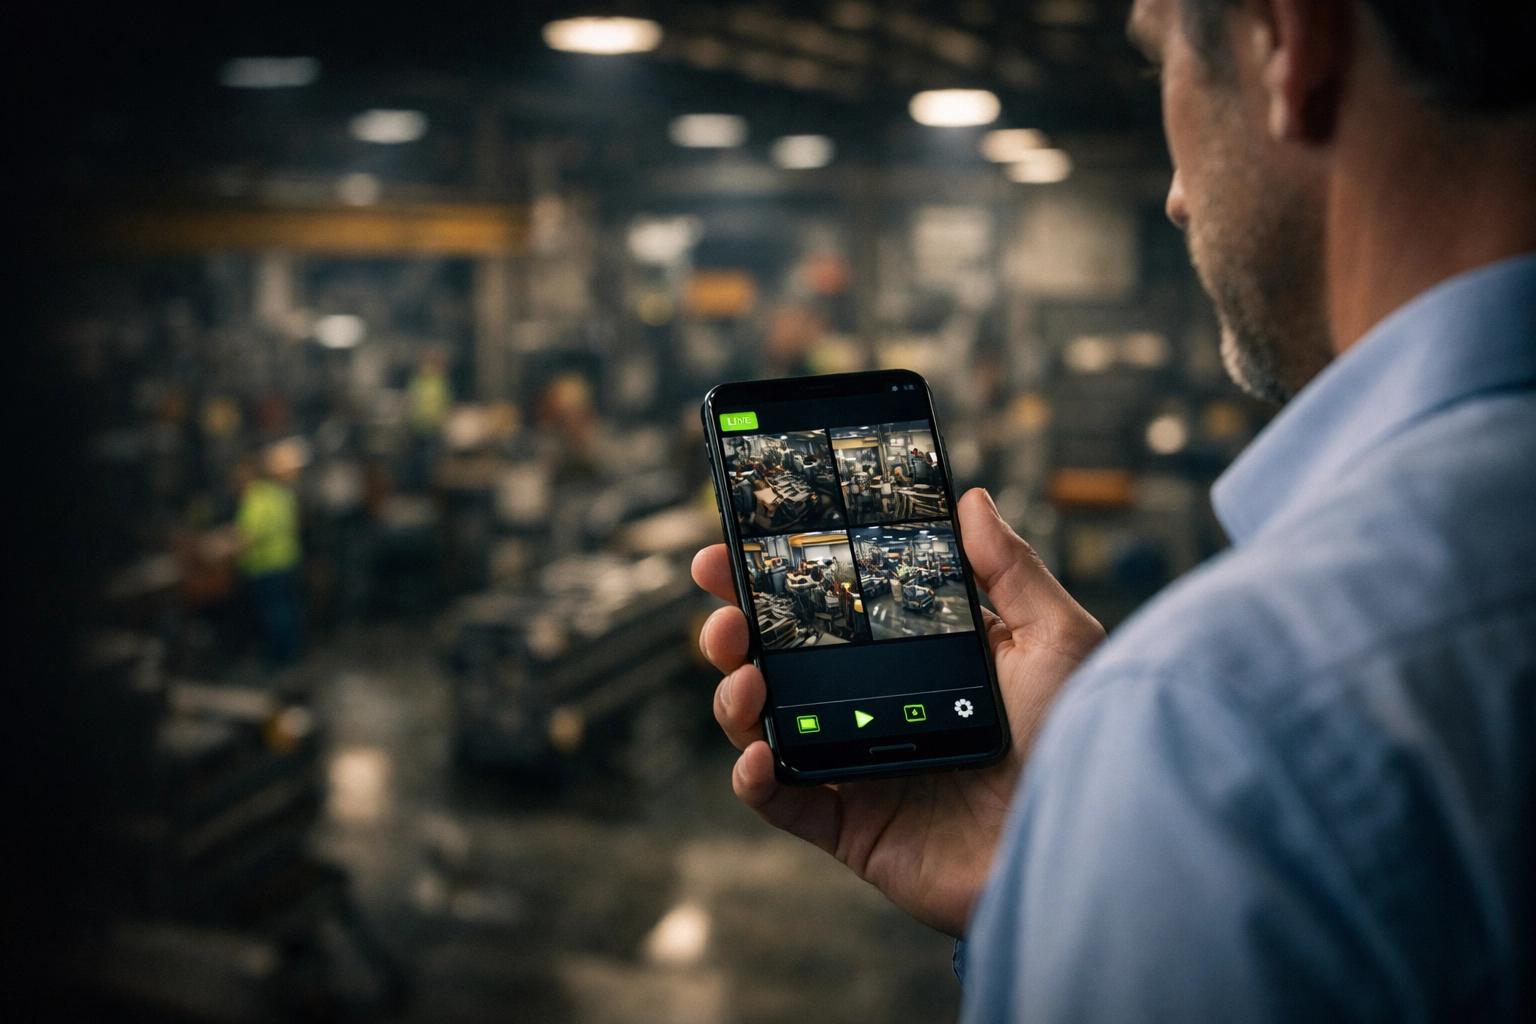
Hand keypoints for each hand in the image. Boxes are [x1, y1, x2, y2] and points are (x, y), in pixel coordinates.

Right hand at [692, 488, 1103, 936]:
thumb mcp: (1055, 638)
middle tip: (721, 603)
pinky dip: (753, 780)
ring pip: (766, 724)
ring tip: (744, 675)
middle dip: (736, 627)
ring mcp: (857, 765)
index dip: (779, 576)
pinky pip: (783, 802)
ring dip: (735, 695)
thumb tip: (974, 499)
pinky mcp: (852, 828)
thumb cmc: (1082, 743)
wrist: (1083, 846)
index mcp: (914, 657)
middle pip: (781, 659)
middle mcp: (875, 706)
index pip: (831, 607)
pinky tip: (758, 754)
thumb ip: (1011, 569)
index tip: (740, 542)